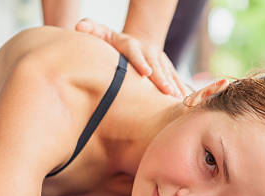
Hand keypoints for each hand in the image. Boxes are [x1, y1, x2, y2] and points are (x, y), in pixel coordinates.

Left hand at [75, 18, 189, 98]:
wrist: (140, 40)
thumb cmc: (116, 42)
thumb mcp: (103, 32)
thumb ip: (91, 28)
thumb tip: (79, 26)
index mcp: (132, 46)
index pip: (136, 55)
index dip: (141, 63)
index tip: (146, 73)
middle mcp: (149, 52)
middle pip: (156, 67)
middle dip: (162, 79)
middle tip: (167, 91)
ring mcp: (160, 60)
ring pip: (168, 73)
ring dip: (174, 85)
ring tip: (178, 97)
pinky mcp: (168, 67)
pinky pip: (176, 78)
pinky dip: (181, 88)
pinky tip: (185, 99)